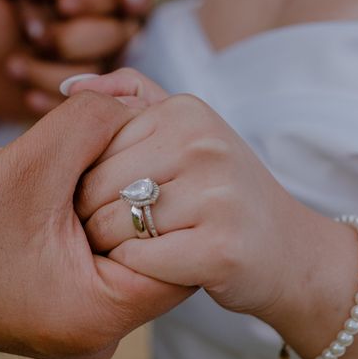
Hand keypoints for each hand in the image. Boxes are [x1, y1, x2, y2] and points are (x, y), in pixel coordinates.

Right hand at [0, 90, 190, 358]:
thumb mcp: (29, 165)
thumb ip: (92, 120)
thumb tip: (135, 101)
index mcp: (97, 315)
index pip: (183, 256)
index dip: (168, 195)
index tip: (147, 155)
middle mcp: (98, 335)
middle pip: (158, 256)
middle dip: (141, 200)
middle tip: (113, 161)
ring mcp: (84, 327)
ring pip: (131, 256)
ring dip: (118, 213)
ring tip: (82, 183)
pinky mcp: (71, 312)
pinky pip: (107, 265)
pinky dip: (100, 229)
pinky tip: (73, 203)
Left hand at [9, 0, 150, 112]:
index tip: (62, 3)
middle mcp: (115, 17)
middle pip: (118, 34)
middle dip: (66, 38)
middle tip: (30, 33)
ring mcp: (108, 58)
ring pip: (99, 70)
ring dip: (48, 71)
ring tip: (12, 65)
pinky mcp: (93, 94)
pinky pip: (86, 103)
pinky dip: (52, 99)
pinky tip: (27, 95)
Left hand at [74, 69, 332, 320]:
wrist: (288, 249)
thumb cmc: (221, 192)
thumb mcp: (185, 130)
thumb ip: (131, 98)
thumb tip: (70, 87)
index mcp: (184, 111)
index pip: (91, 147)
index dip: (88, 181)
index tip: (116, 198)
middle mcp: (202, 145)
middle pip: (94, 187)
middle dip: (92, 218)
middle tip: (122, 230)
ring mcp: (217, 195)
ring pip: (109, 225)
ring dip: (111, 247)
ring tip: (141, 246)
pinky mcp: (222, 248)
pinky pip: (136, 262)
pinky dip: (135, 271)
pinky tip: (159, 268)